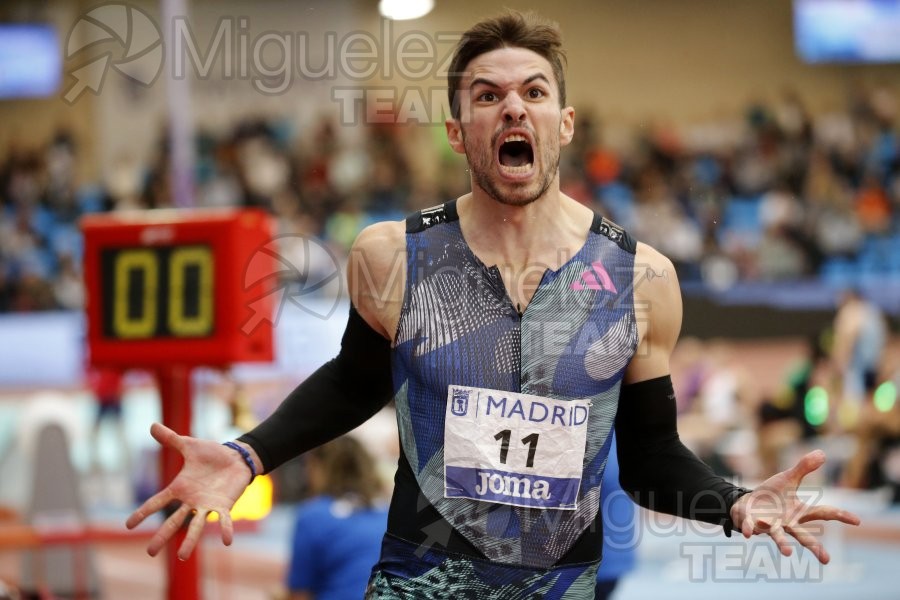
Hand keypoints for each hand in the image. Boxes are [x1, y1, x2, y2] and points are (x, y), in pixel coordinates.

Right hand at [125, 423, 251, 558]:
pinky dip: (225, 529)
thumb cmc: (211, 454)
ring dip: (190, 541)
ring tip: (183, 557)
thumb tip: (152, 425)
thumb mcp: (189, 445)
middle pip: (173, 521)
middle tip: (150, 552)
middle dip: (162, 536)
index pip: (158, 501)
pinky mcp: (224, 505)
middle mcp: (191, 500)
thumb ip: (171, 439)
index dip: (144, 512)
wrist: (236, 457)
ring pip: (196, 526)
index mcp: (180, 488)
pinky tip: (227, 541)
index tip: (128, 525)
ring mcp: (207, 505)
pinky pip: (224, 519)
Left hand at [730, 449, 860, 563]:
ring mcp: (771, 525)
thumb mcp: (788, 479)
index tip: (857, 521)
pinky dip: (750, 529)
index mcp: (800, 512)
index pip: (823, 513)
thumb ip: (803, 468)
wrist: (747, 504)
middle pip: (803, 536)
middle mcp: (788, 523)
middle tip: (827, 560)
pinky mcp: (753, 524)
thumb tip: (822, 453)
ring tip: (788, 552)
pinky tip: (747, 534)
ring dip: (782, 544)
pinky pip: (752, 527)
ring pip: (778, 536)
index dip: (840, 516)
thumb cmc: (771, 495)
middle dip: (814, 548)